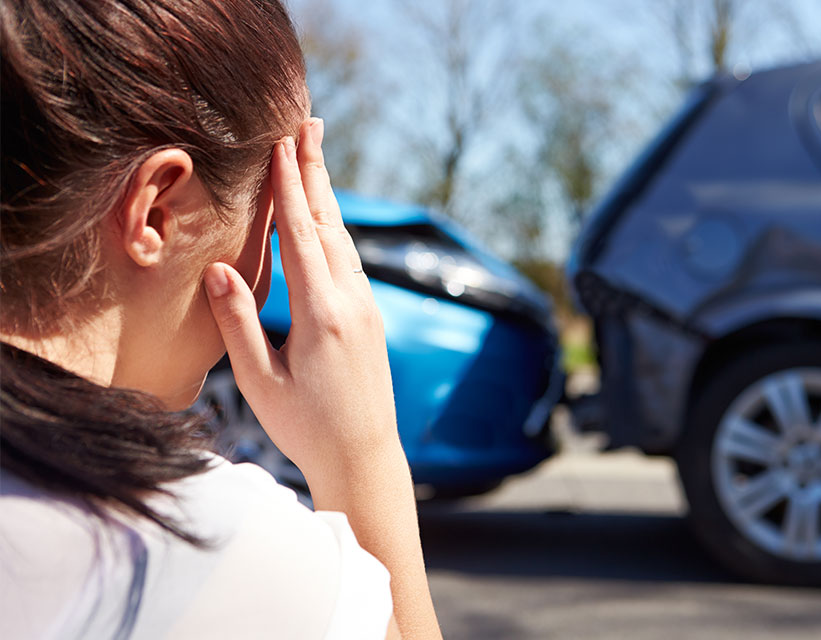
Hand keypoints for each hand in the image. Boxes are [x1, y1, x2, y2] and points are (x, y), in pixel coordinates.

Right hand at [203, 118, 397, 483]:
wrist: (365, 457)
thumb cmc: (306, 428)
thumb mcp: (260, 381)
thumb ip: (239, 322)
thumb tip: (218, 267)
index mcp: (321, 315)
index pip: (301, 236)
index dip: (288, 187)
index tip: (281, 143)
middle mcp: (352, 303)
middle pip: (330, 224)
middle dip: (315, 172)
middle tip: (309, 124)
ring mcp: (367, 309)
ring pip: (344, 240)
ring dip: (327, 196)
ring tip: (314, 157)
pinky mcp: (370, 318)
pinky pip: (351, 261)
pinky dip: (335, 230)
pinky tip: (327, 219)